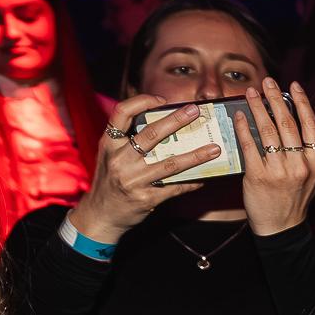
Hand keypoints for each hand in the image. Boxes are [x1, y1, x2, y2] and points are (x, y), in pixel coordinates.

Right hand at [69, 96, 220, 242]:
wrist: (100, 214)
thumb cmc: (110, 179)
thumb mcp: (110, 154)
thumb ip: (128, 139)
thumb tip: (164, 123)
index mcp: (109, 143)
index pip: (121, 113)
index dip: (142, 102)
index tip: (162, 100)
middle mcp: (119, 159)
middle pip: (151, 134)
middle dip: (176, 120)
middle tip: (196, 111)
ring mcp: (132, 179)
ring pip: (169, 163)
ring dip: (195, 155)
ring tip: (214, 149)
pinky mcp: (145, 198)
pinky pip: (175, 187)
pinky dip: (192, 181)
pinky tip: (206, 177)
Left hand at [238, 78, 314, 236]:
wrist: (280, 227)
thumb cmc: (296, 199)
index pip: (310, 126)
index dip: (301, 102)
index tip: (292, 85)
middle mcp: (300, 165)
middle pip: (288, 124)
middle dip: (276, 98)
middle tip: (267, 82)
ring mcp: (280, 171)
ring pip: (268, 132)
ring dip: (258, 108)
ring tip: (251, 93)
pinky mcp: (259, 176)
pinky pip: (250, 146)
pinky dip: (244, 128)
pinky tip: (240, 116)